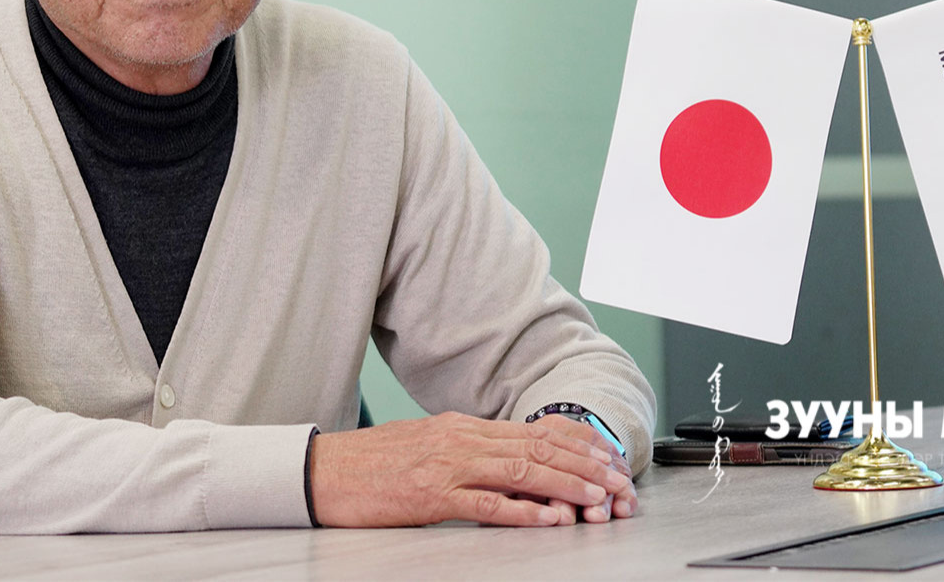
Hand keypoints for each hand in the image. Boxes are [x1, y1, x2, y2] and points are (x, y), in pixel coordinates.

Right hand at [309, 411, 629, 526]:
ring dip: (567, 485)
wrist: (324, 471)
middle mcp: (462, 438)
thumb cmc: (373, 465)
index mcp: (464, 426)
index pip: (534, 429)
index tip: (609, 456)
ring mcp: (448, 464)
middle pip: (538, 446)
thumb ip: (471, 452)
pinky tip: (549, 518)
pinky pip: (486, 502)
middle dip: (586, 464)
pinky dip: (522, 510)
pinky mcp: (431, 495)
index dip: (577, 442)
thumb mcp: (429, 447)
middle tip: (619, 480)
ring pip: (522, 469)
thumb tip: (513, 464)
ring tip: (599, 498)